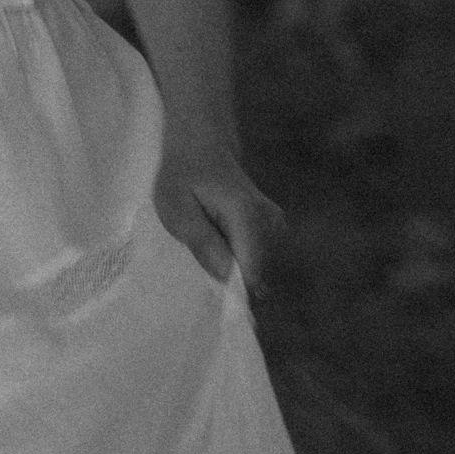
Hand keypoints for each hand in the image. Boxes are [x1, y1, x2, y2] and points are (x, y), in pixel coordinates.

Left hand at [154, 149, 282, 288]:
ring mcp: (277, 224)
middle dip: (230, 278)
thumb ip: (203, 242)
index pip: (252, 271)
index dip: (234, 292)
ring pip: (257, 267)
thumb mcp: (177, 210)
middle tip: (201, 263)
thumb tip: (227, 276)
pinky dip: (237, 257)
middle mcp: (272, 223)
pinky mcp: (275, 227)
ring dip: (232, 266)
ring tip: (207, 245)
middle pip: (257, 273)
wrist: (201, 147)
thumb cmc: (182, 177)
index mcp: (248, 217)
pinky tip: (219, 242)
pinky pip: (257, 255)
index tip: (216, 306)